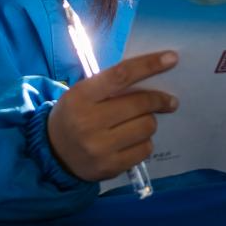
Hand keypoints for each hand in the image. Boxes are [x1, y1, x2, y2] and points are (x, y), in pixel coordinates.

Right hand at [48, 51, 178, 181]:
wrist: (54, 152)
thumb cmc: (75, 114)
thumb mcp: (83, 93)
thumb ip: (111, 85)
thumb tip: (151, 75)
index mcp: (81, 96)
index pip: (121, 75)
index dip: (149, 65)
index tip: (171, 58)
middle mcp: (89, 121)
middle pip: (140, 104)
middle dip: (159, 100)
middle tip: (169, 100)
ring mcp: (99, 147)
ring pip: (146, 126)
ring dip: (149, 122)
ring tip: (140, 123)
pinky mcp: (110, 167)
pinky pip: (144, 149)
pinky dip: (145, 142)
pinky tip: (134, 141)